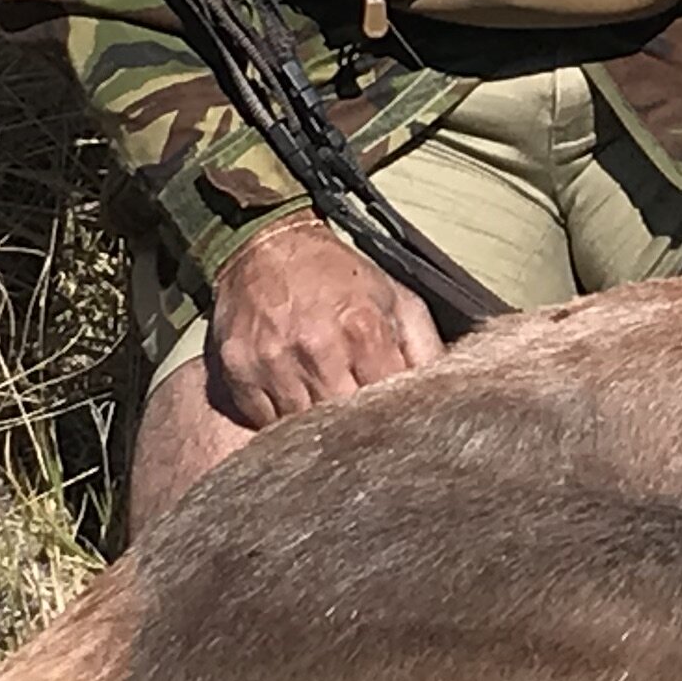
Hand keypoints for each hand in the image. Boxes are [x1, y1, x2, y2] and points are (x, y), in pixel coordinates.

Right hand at [205, 215, 441, 424]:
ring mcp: (272, 362)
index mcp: (363, 329)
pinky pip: (261, 423)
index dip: (392, 422)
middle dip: (354, 434)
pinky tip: (291, 401)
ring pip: (299, 430)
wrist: (267, 245)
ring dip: (314, 432)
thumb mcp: (396, 298)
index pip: (385, 405)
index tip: (395, 429)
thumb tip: (444, 396)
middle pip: (342, 426)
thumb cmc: (339, 277)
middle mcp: (316, 348)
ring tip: (324, 419)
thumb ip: (425, 349)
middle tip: (359, 433)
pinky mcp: (237, 371)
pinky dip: (277, 422)